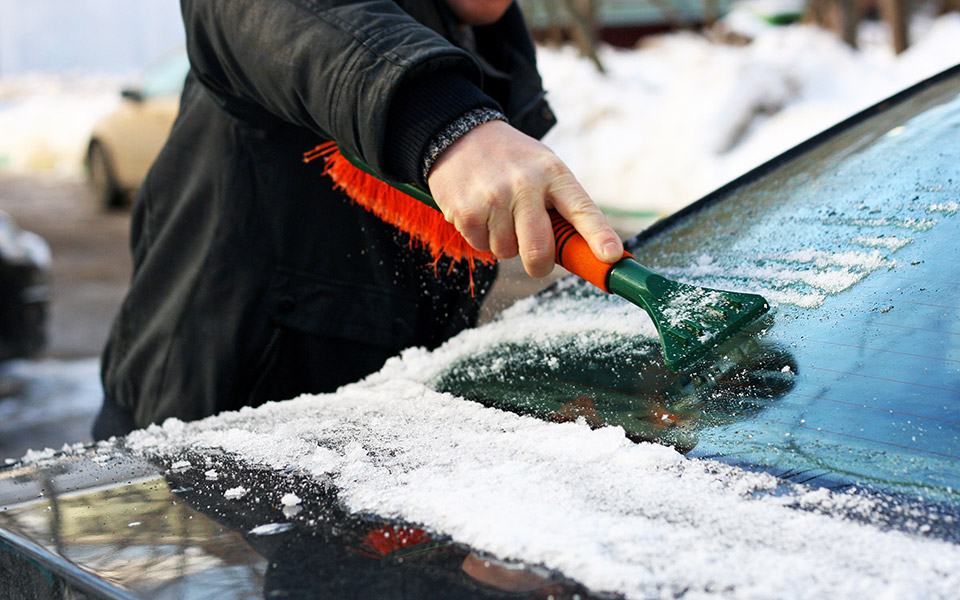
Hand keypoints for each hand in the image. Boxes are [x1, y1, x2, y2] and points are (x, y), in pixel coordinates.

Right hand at [426, 120, 622, 277]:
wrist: (459, 134)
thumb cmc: (511, 161)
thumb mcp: (543, 169)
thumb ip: (561, 206)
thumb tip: (581, 253)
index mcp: (553, 173)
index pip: (582, 209)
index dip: (599, 236)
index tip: (611, 258)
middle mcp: (525, 185)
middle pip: (540, 249)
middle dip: (539, 264)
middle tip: (537, 261)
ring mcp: (494, 199)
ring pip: (508, 251)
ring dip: (505, 243)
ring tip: (498, 213)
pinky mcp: (467, 211)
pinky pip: (483, 246)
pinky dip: (482, 237)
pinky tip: (480, 211)